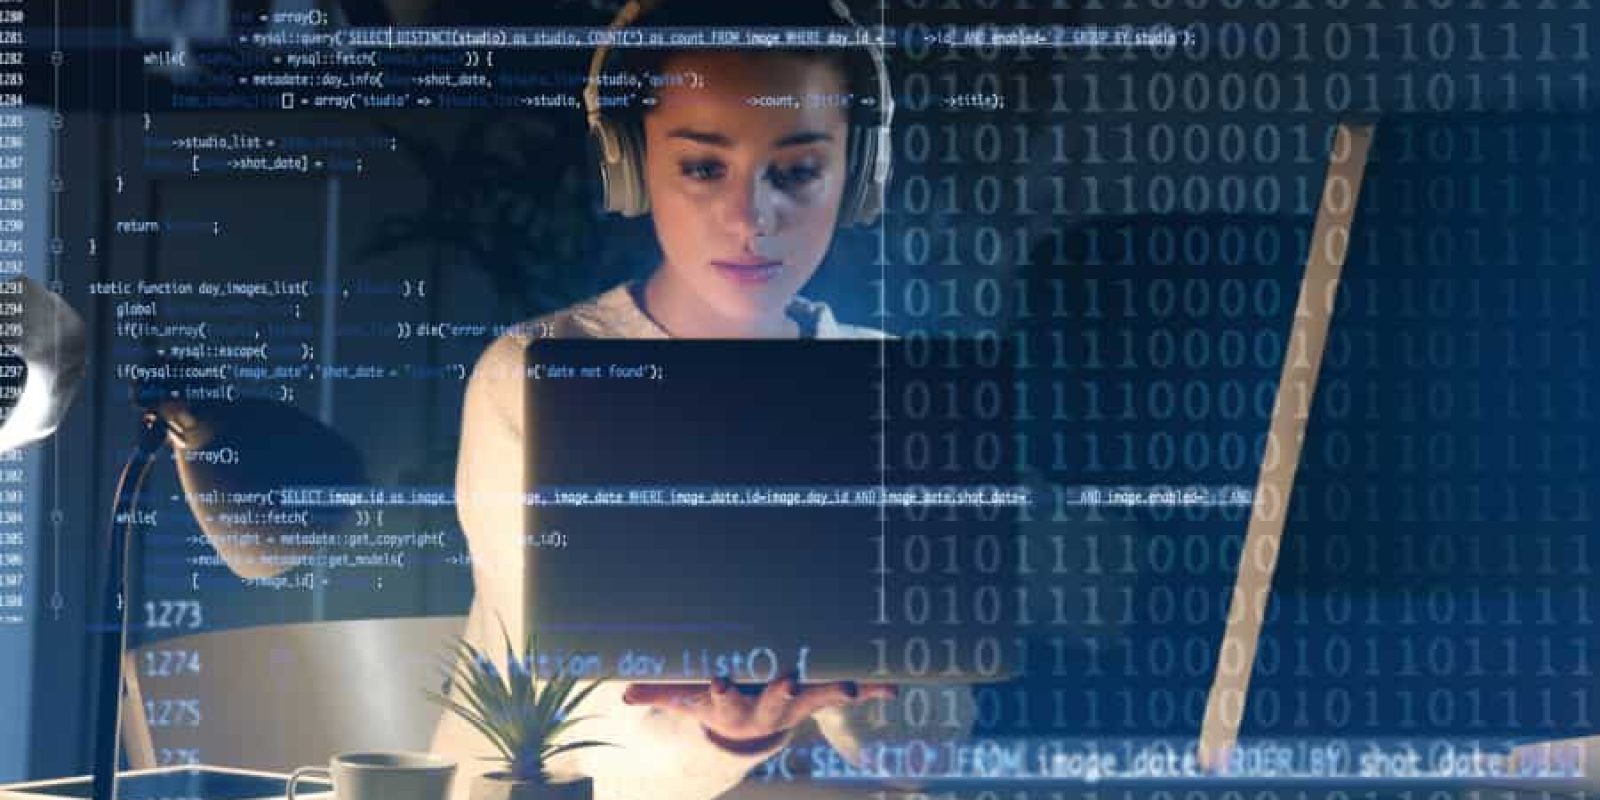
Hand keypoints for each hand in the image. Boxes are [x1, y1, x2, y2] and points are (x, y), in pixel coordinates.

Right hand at [622, 672, 896, 753]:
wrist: (748, 729)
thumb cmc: (716, 702)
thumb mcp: (687, 702)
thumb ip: (659, 695)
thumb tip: (623, 696)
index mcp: (733, 705)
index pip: (724, 698)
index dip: (721, 690)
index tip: (718, 678)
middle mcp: (768, 705)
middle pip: (775, 700)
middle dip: (781, 688)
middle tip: (787, 675)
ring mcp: (798, 702)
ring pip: (817, 697)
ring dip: (834, 690)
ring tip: (851, 686)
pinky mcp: (819, 698)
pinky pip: (847, 695)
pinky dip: (871, 691)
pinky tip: (892, 688)